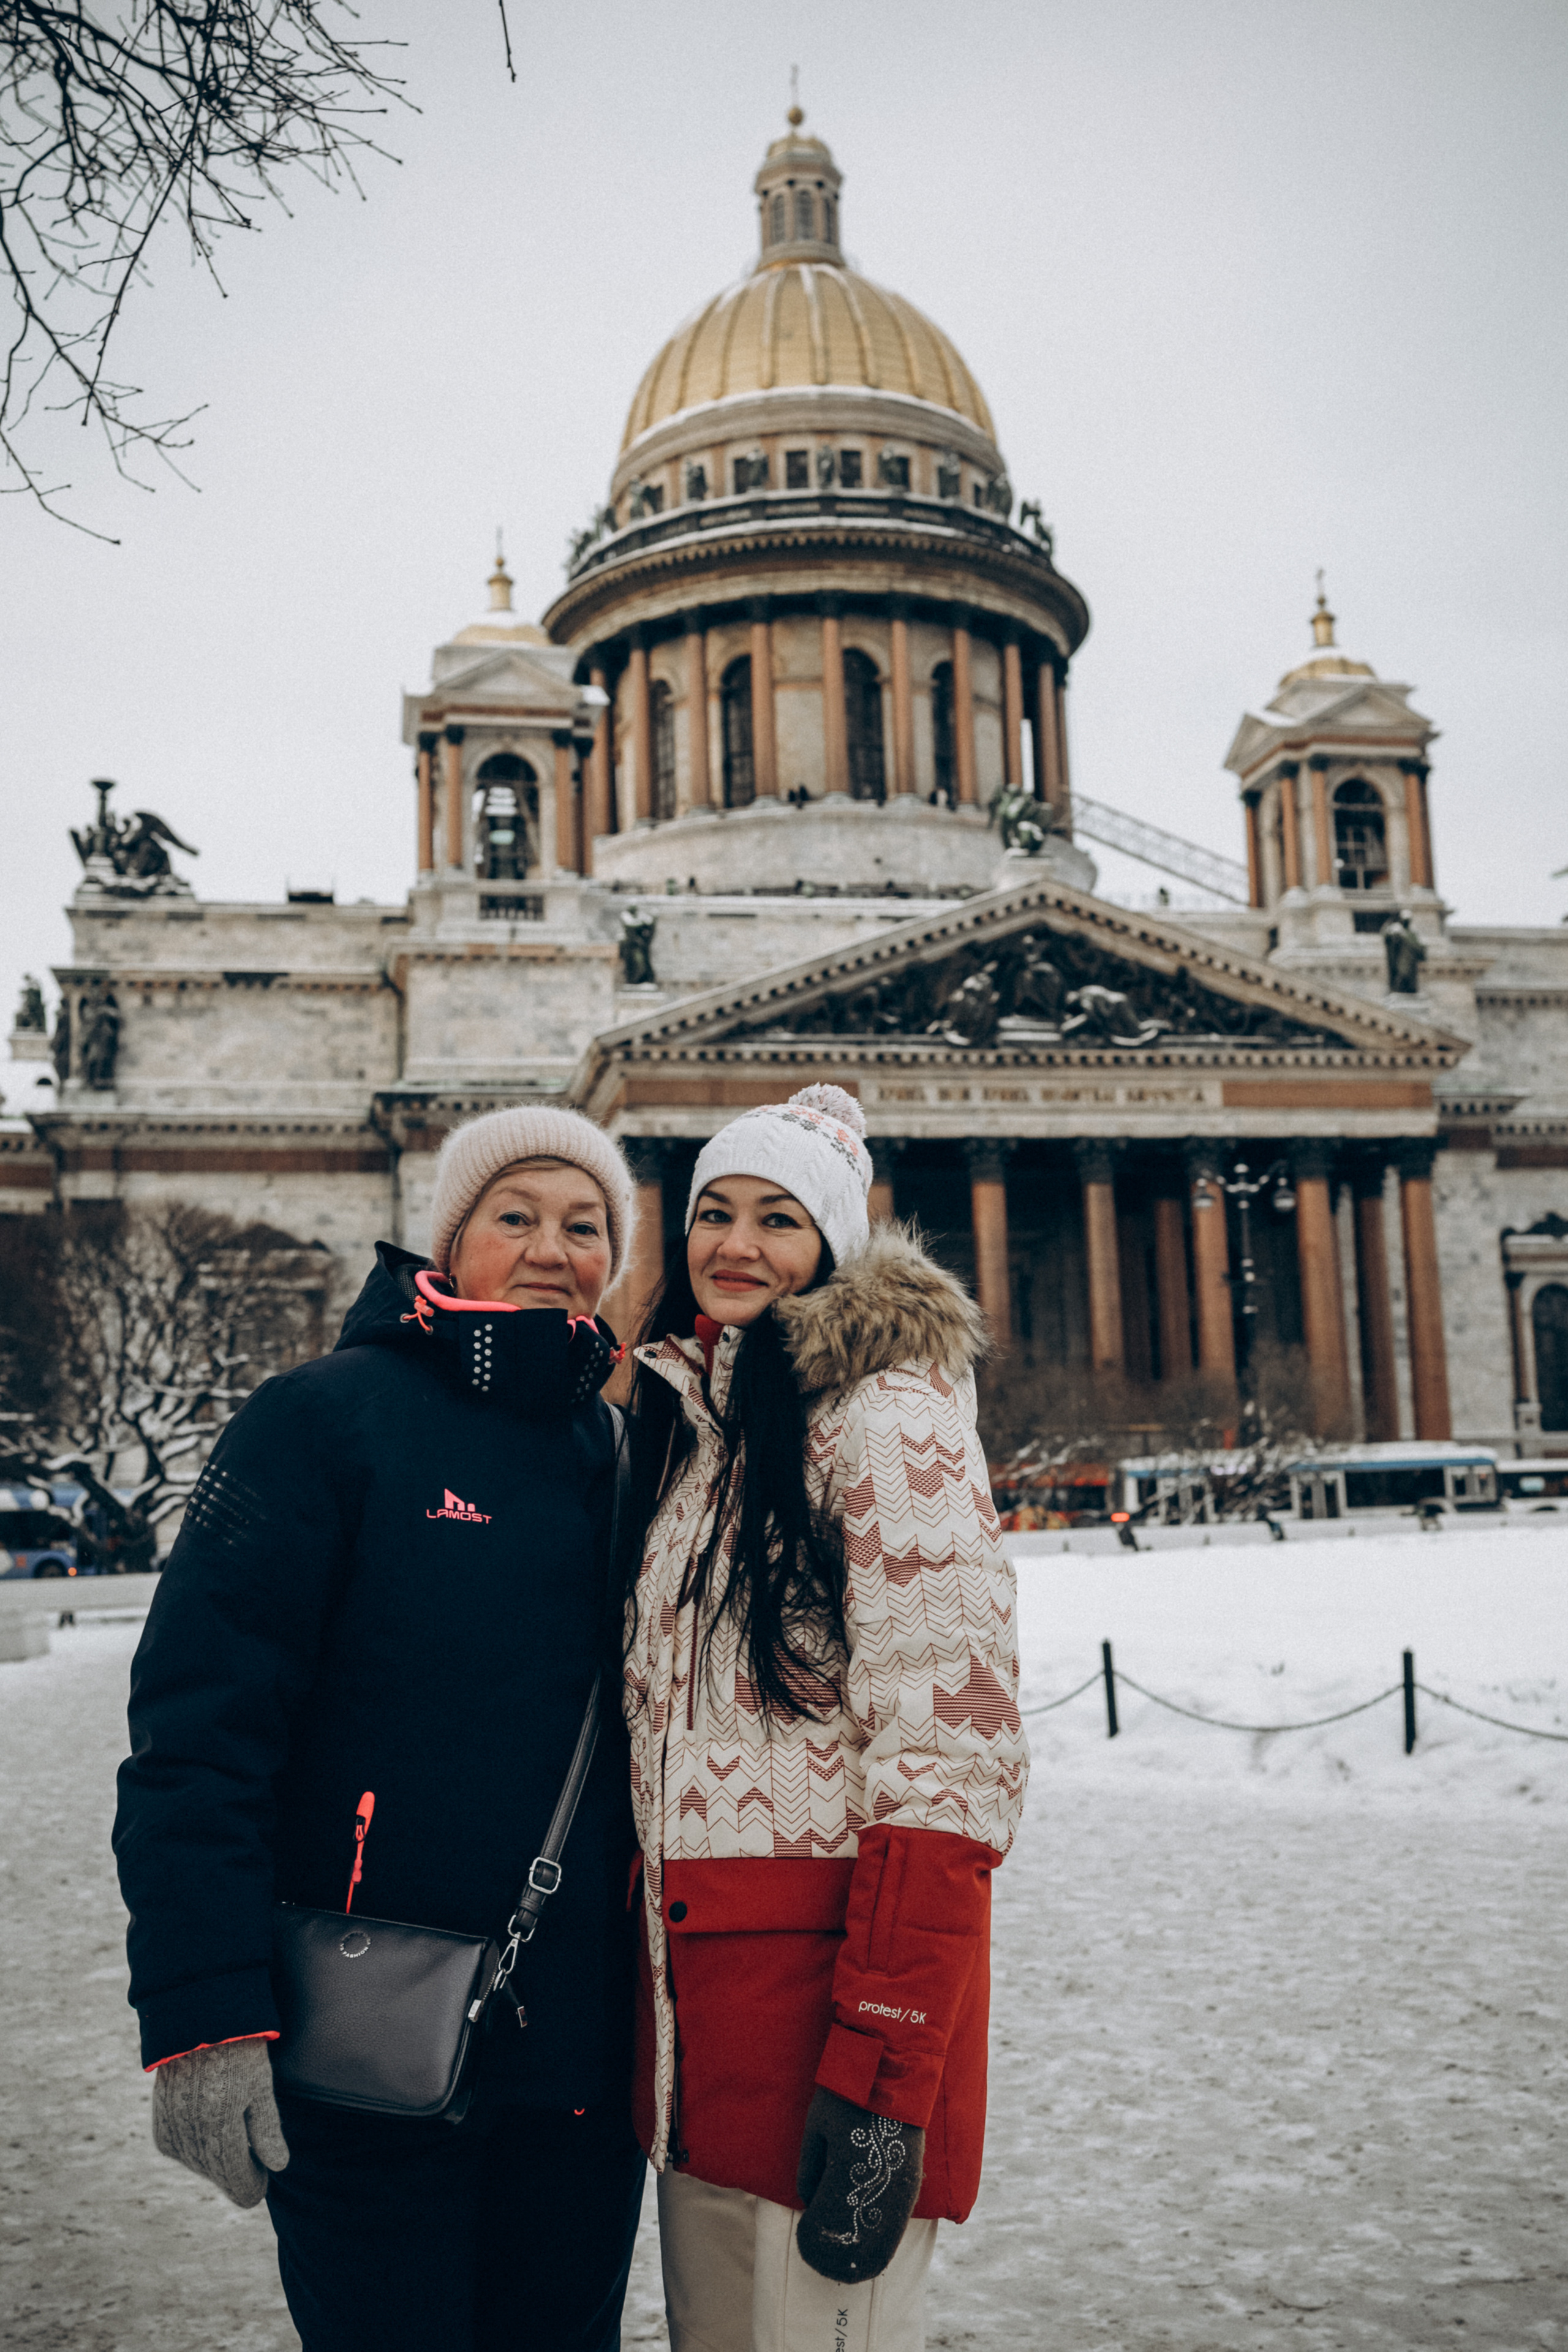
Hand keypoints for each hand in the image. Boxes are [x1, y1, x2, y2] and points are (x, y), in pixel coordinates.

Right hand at [151, 2038, 289, 2208]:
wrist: (196, 2026)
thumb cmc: (237, 2052)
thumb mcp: (260, 2086)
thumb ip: (267, 2131)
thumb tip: (277, 2166)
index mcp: (219, 2130)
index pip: (237, 2183)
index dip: (254, 2185)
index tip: (264, 2178)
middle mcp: (192, 2139)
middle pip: (220, 2177)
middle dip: (239, 2170)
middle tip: (255, 2154)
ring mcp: (172, 2136)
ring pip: (202, 2167)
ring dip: (219, 2159)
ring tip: (235, 2132)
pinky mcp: (161, 2129)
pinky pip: (183, 2154)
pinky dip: (200, 2149)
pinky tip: (213, 2130)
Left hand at [794, 2085, 923, 2283]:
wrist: (890, 2071)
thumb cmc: (846, 2096)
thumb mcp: (817, 2127)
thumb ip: (810, 2166)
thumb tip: (808, 2198)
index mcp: (849, 2168)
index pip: (829, 2216)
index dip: (816, 2234)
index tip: (805, 2241)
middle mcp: (878, 2181)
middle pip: (859, 2233)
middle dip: (841, 2250)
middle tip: (824, 2261)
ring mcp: (900, 2183)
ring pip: (884, 2233)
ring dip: (867, 2250)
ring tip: (852, 2267)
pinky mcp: (913, 2178)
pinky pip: (899, 2218)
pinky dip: (886, 2236)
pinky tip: (877, 2248)